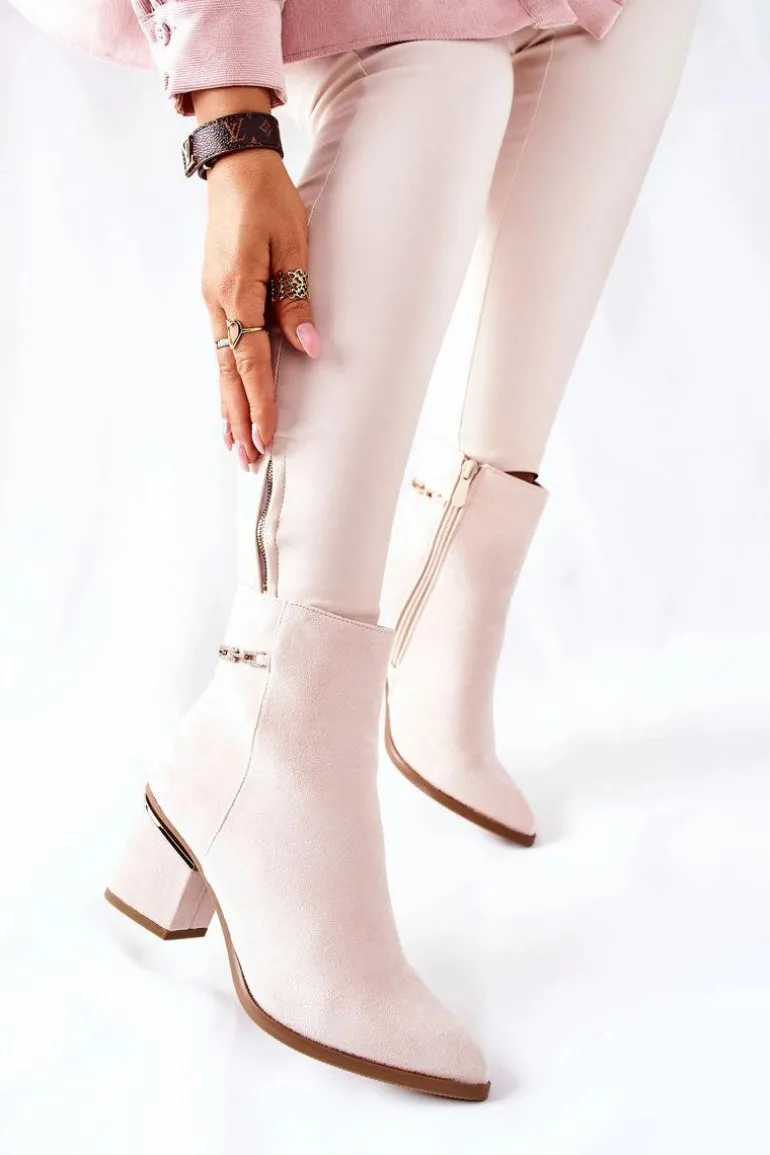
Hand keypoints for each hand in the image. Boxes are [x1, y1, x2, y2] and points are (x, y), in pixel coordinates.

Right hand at [197, 90, 319, 469]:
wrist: (235, 165)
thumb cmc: (268, 198)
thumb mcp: (294, 244)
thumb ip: (298, 298)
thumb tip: (309, 347)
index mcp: (237, 289)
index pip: (250, 360)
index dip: (261, 402)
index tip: (267, 436)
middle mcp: (218, 301)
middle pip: (230, 374)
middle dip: (239, 419)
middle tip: (248, 460)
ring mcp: (213, 300)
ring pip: (222, 365)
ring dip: (230, 407)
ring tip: (235, 445)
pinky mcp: (217, 295)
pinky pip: (222, 348)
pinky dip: (226, 379)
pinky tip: (229, 400)